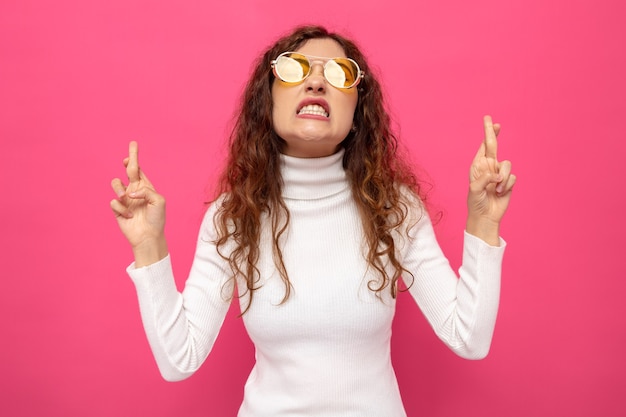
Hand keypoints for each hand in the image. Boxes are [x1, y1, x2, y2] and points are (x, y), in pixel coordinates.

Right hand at [110, 141, 167, 264]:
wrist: (148, 236)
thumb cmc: (156, 219)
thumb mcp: (159, 201)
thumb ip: (146, 190)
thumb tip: (129, 192)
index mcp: (145, 187)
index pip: (139, 169)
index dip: (134, 158)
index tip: (133, 145)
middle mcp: (134, 190)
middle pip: (128, 170)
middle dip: (128, 159)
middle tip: (128, 152)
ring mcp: (125, 199)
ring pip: (116, 184)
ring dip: (119, 189)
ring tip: (126, 197)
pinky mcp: (117, 209)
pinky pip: (114, 202)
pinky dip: (122, 209)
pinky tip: (129, 216)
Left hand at [466, 116, 515, 242]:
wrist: (486, 216)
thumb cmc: (476, 203)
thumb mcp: (475, 190)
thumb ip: (484, 179)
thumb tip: (496, 174)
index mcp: (478, 166)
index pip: (483, 146)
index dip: (487, 133)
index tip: (489, 120)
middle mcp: (489, 167)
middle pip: (494, 146)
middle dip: (493, 133)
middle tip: (495, 123)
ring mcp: (499, 174)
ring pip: (507, 165)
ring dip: (502, 178)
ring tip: (495, 190)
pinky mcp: (508, 182)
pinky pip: (512, 177)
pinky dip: (507, 186)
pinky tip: (500, 193)